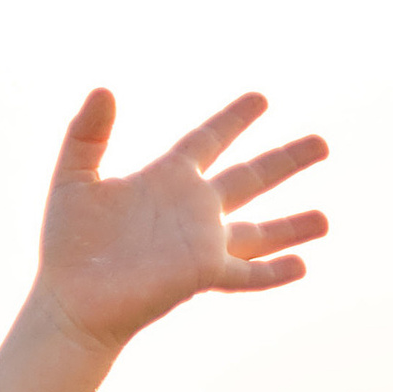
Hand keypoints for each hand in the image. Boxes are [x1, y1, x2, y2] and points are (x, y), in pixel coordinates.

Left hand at [33, 88, 328, 353]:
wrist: (69, 301)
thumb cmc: (68, 246)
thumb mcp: (72, 181)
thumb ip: (86, 135)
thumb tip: (102, 89)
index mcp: (167, 179)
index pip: (208, 141)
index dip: (234, 119)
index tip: (261, 99)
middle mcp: (192, 209)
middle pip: (250, 178)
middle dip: (286, 161)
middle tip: (323, 143)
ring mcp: (200, 244)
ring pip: (258, 232)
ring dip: (292, 227)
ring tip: (325, 222)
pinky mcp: (200, 275)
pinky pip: (245, 272)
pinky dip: (273, 271)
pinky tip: (302, 267)